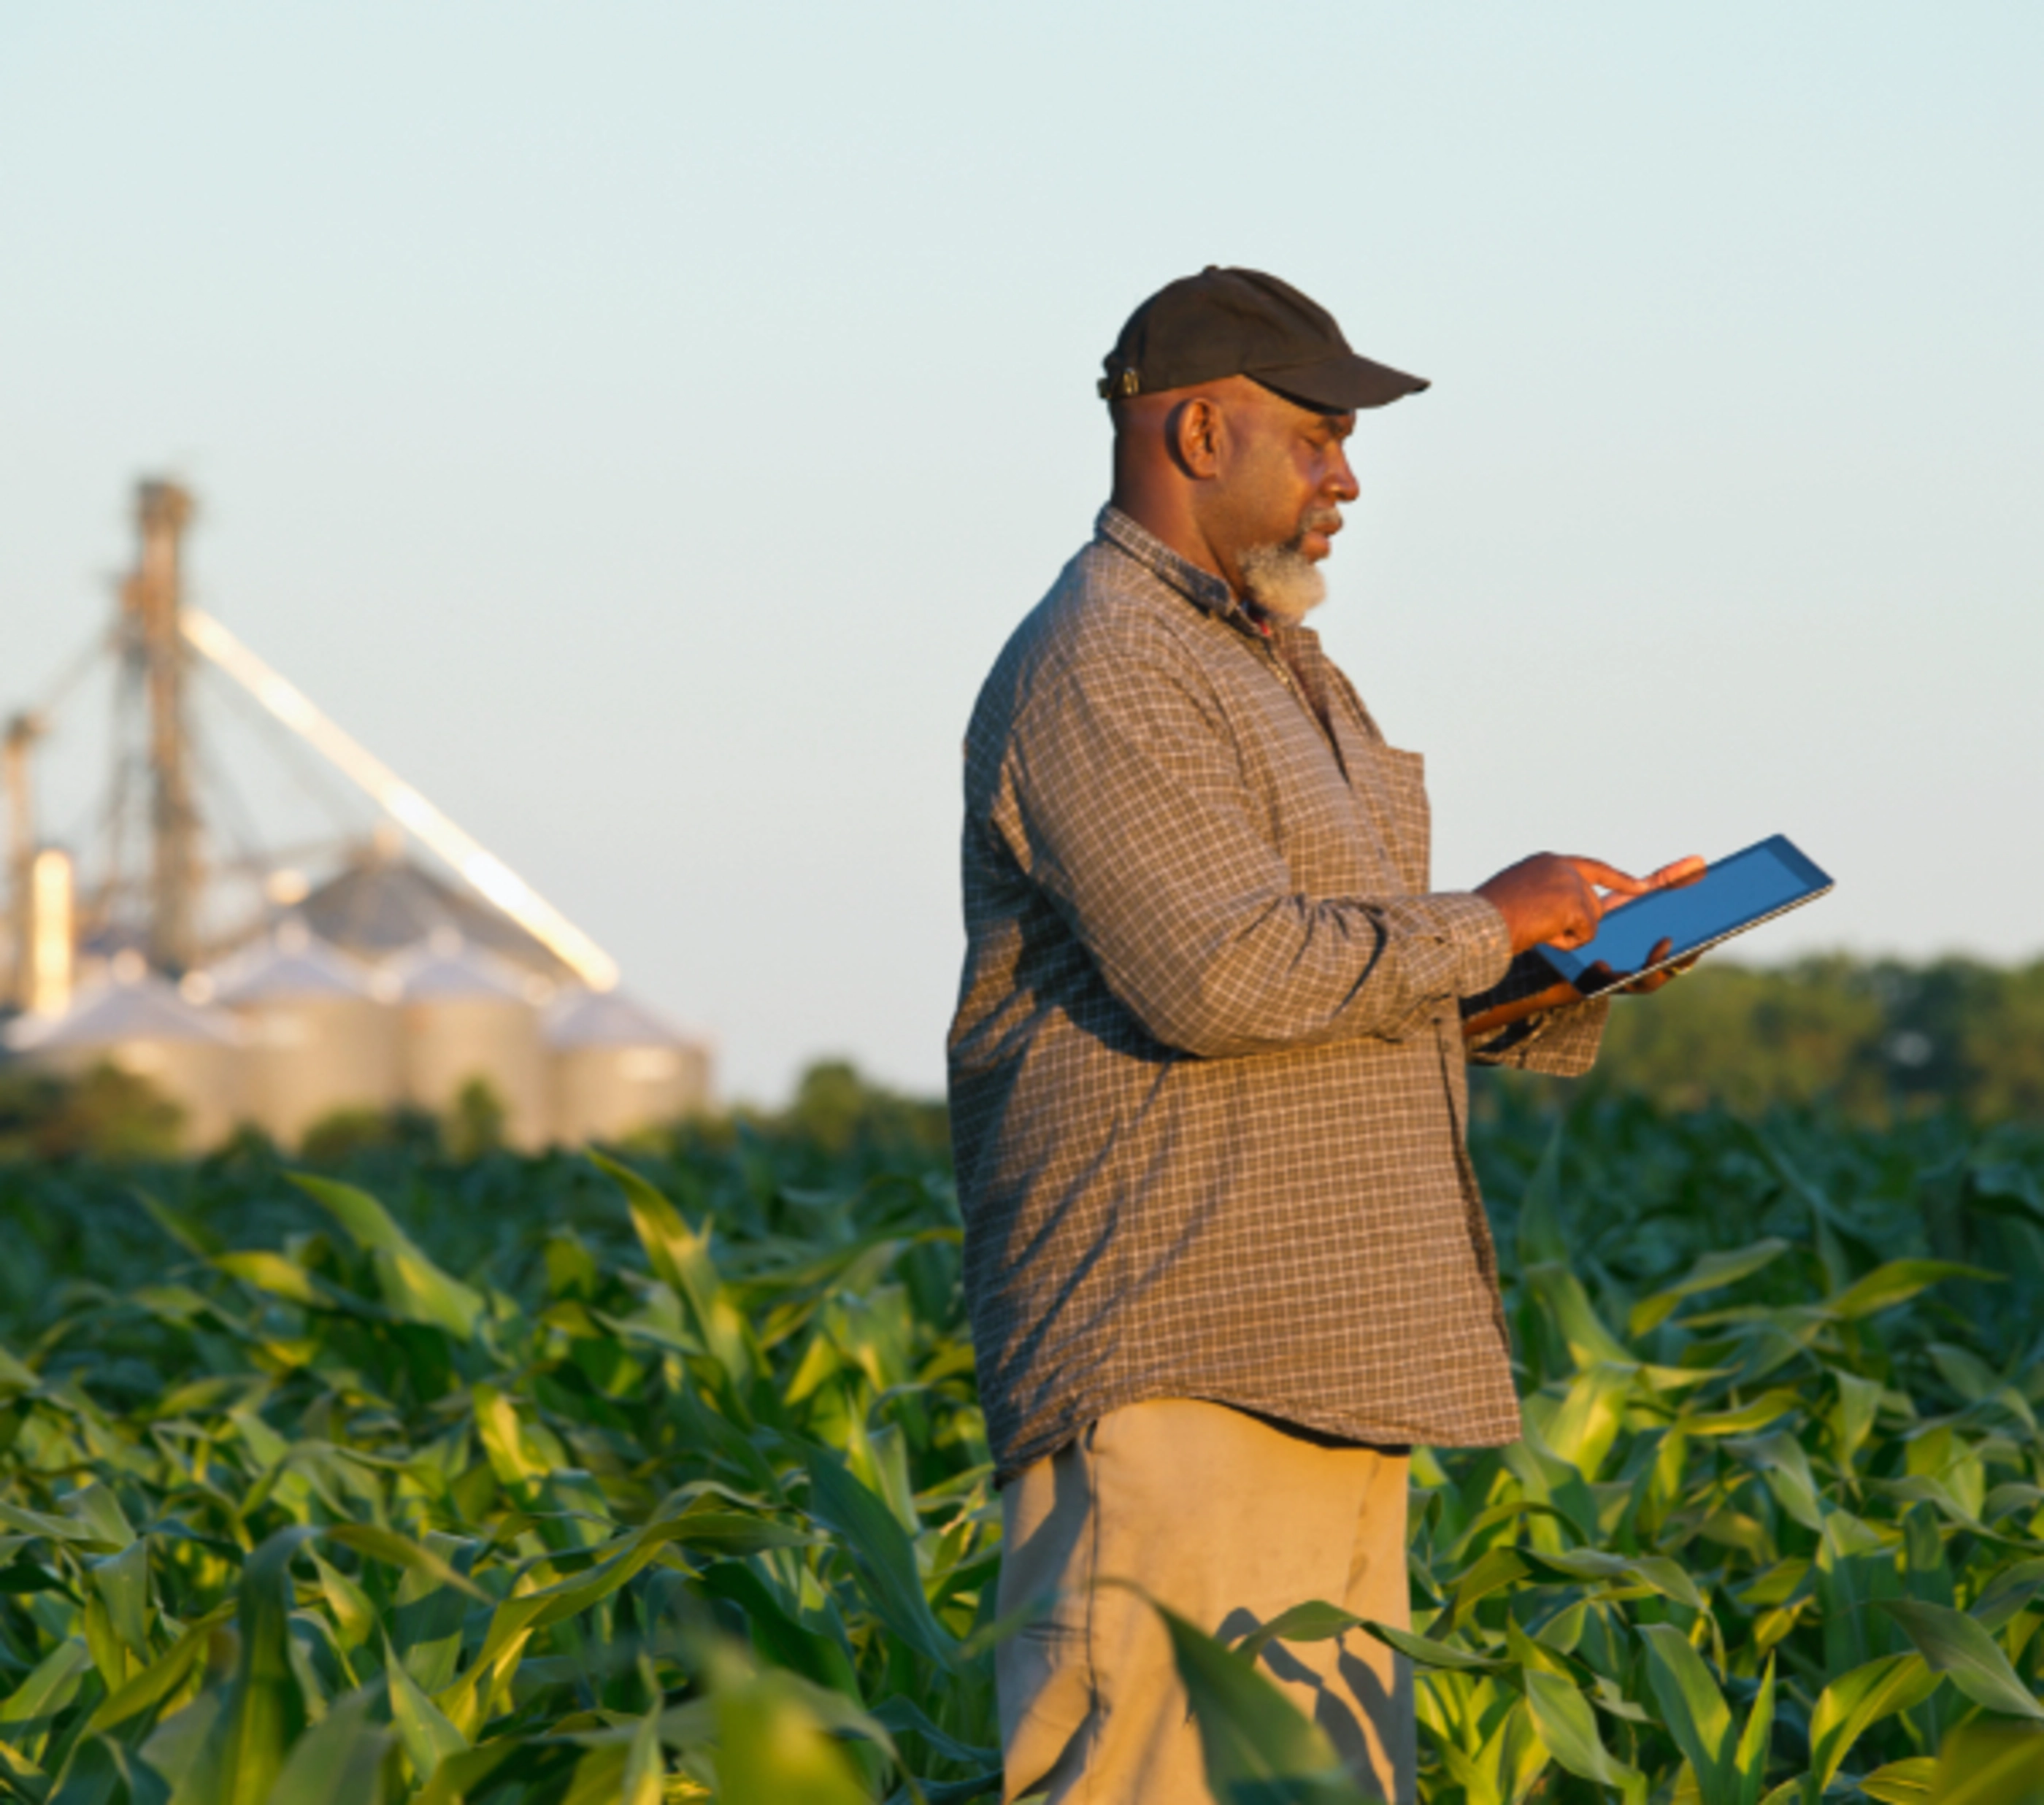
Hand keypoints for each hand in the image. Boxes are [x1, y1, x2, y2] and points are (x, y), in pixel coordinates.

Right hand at [1476, 853, 1650, 955]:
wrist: (1481, 922)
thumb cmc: (1490, 916)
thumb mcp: (1520, 895)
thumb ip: (1546, 894)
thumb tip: (1564, 914)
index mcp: (1548, 861)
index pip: (1593, 869)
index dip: (1619, 879)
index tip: (1643, 887)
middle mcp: (1562, 866)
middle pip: (1593, 903)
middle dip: (1577, 923)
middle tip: (1543, 928)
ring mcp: (1570, 882)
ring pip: (1592, 920)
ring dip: (1567, 933)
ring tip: (1536, 928)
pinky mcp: (1575, 902)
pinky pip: (1586, 934)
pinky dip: (1566, 941)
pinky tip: (1543, 934)